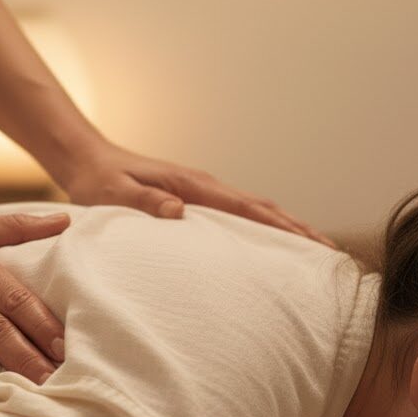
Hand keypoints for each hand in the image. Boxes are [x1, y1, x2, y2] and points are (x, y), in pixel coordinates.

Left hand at [59, 139, 336, 247]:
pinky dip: (260, 228)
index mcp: (190, 184)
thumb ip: (143, 201)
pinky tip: (267, 248)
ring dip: (284, 230)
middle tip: (332, 256)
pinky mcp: (192, 198)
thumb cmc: (98, 180)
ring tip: (314, 256)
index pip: (247, 208)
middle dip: (298, 230)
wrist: (85, 160)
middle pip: (262, 208)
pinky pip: (235, 215)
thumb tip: (180, 211)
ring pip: (253, 210)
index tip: (314, 243)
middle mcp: (202, 185)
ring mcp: (200, 191)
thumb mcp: (114, 193)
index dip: (282, 226)